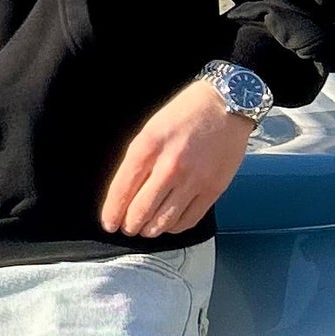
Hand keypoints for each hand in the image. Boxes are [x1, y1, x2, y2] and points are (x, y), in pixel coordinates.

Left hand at [100, 80, 256, 236]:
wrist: (225, 105)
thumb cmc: (187, 114)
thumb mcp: (150, 129)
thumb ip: (137, 160)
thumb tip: (125, 192)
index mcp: (148, 147)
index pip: (122, 190)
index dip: (112, 212)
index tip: (110, 223)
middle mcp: (170, 165)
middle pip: (141, 211)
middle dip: (130, 224)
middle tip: (128, 227)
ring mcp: (193, 179)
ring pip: (164, 221)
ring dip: (150, 230)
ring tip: (146, 228)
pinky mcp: (213, 189)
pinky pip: (189, 220)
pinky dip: (175, 227)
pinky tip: (170, 223)